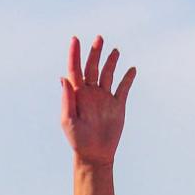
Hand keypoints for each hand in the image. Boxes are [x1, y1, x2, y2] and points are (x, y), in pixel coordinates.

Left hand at [60, 35, 134, 163]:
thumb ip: (67, 99)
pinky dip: (128, 78)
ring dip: (111, 61)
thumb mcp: (69, 120)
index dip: (74, 54)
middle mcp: (91, 93)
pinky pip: (123, 88)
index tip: (75, 39)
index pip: (75, 69)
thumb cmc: (78, 140)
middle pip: (92, 67)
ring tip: (115, 51)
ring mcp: (105, 98)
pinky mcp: (117, 105)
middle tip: (99, 39)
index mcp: (78, 94)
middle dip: (95, 53)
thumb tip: (63, 78)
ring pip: (108, 74)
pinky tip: (131, 69)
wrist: (95, 155)